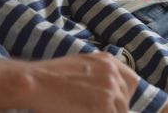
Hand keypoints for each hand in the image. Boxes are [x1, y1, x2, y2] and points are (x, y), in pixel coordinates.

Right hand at [23, 53, 138, 112]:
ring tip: (84, 109)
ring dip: (105, 112)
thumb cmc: (50, 77)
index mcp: (106, 60)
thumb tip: (108, 94)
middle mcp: (112, 71)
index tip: (113, 103)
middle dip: (113, 109)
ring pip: (120, 111)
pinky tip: (81, 111)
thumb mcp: (79, 66)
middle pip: (126, 100)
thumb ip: (97, 75)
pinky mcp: (104, 103)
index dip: (124, 95)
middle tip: (93, 108)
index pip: (131, 81)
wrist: (36, 82)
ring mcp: (110, 87)